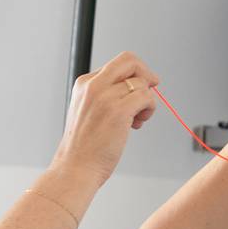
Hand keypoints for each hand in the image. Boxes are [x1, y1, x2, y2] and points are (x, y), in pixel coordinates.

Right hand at [55, 51, 158, 184]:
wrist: (76, 168)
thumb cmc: (85, 147)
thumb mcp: (89, 112)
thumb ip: (107, 95)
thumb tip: (137, 85)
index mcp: (84, 84)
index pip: (117, 64)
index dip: (133, 74)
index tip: (140, 88)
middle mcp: (93, 86)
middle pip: (129, 60)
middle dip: (146, 73)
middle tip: (151, 90)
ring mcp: (105, 97)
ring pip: (141, 82)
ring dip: (147, 100)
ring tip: (137, 119)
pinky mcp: (118, 111)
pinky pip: (146, 97)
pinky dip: (149, 109)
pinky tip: (138, 123)